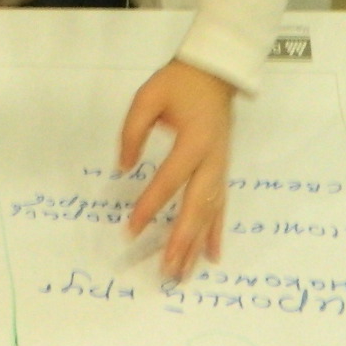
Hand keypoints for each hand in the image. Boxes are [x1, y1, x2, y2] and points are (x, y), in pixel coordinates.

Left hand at [119, 60, 236, 280]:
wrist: (215, 72)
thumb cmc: (178, 83)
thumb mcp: (148, 97)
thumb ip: (133, 131)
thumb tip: (123, 167)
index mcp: (194, 141)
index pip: (169, 180)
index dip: (150, 205)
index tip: (132, 228)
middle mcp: (213, 161)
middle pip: (197, 207)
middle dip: (182, 240)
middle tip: (167, 269)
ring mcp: (221, 168)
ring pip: (211, 213)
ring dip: (197, 245)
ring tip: (184, 273)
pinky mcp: (222, 171)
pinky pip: (221, 207)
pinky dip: (216, 232)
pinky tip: (212, 256)